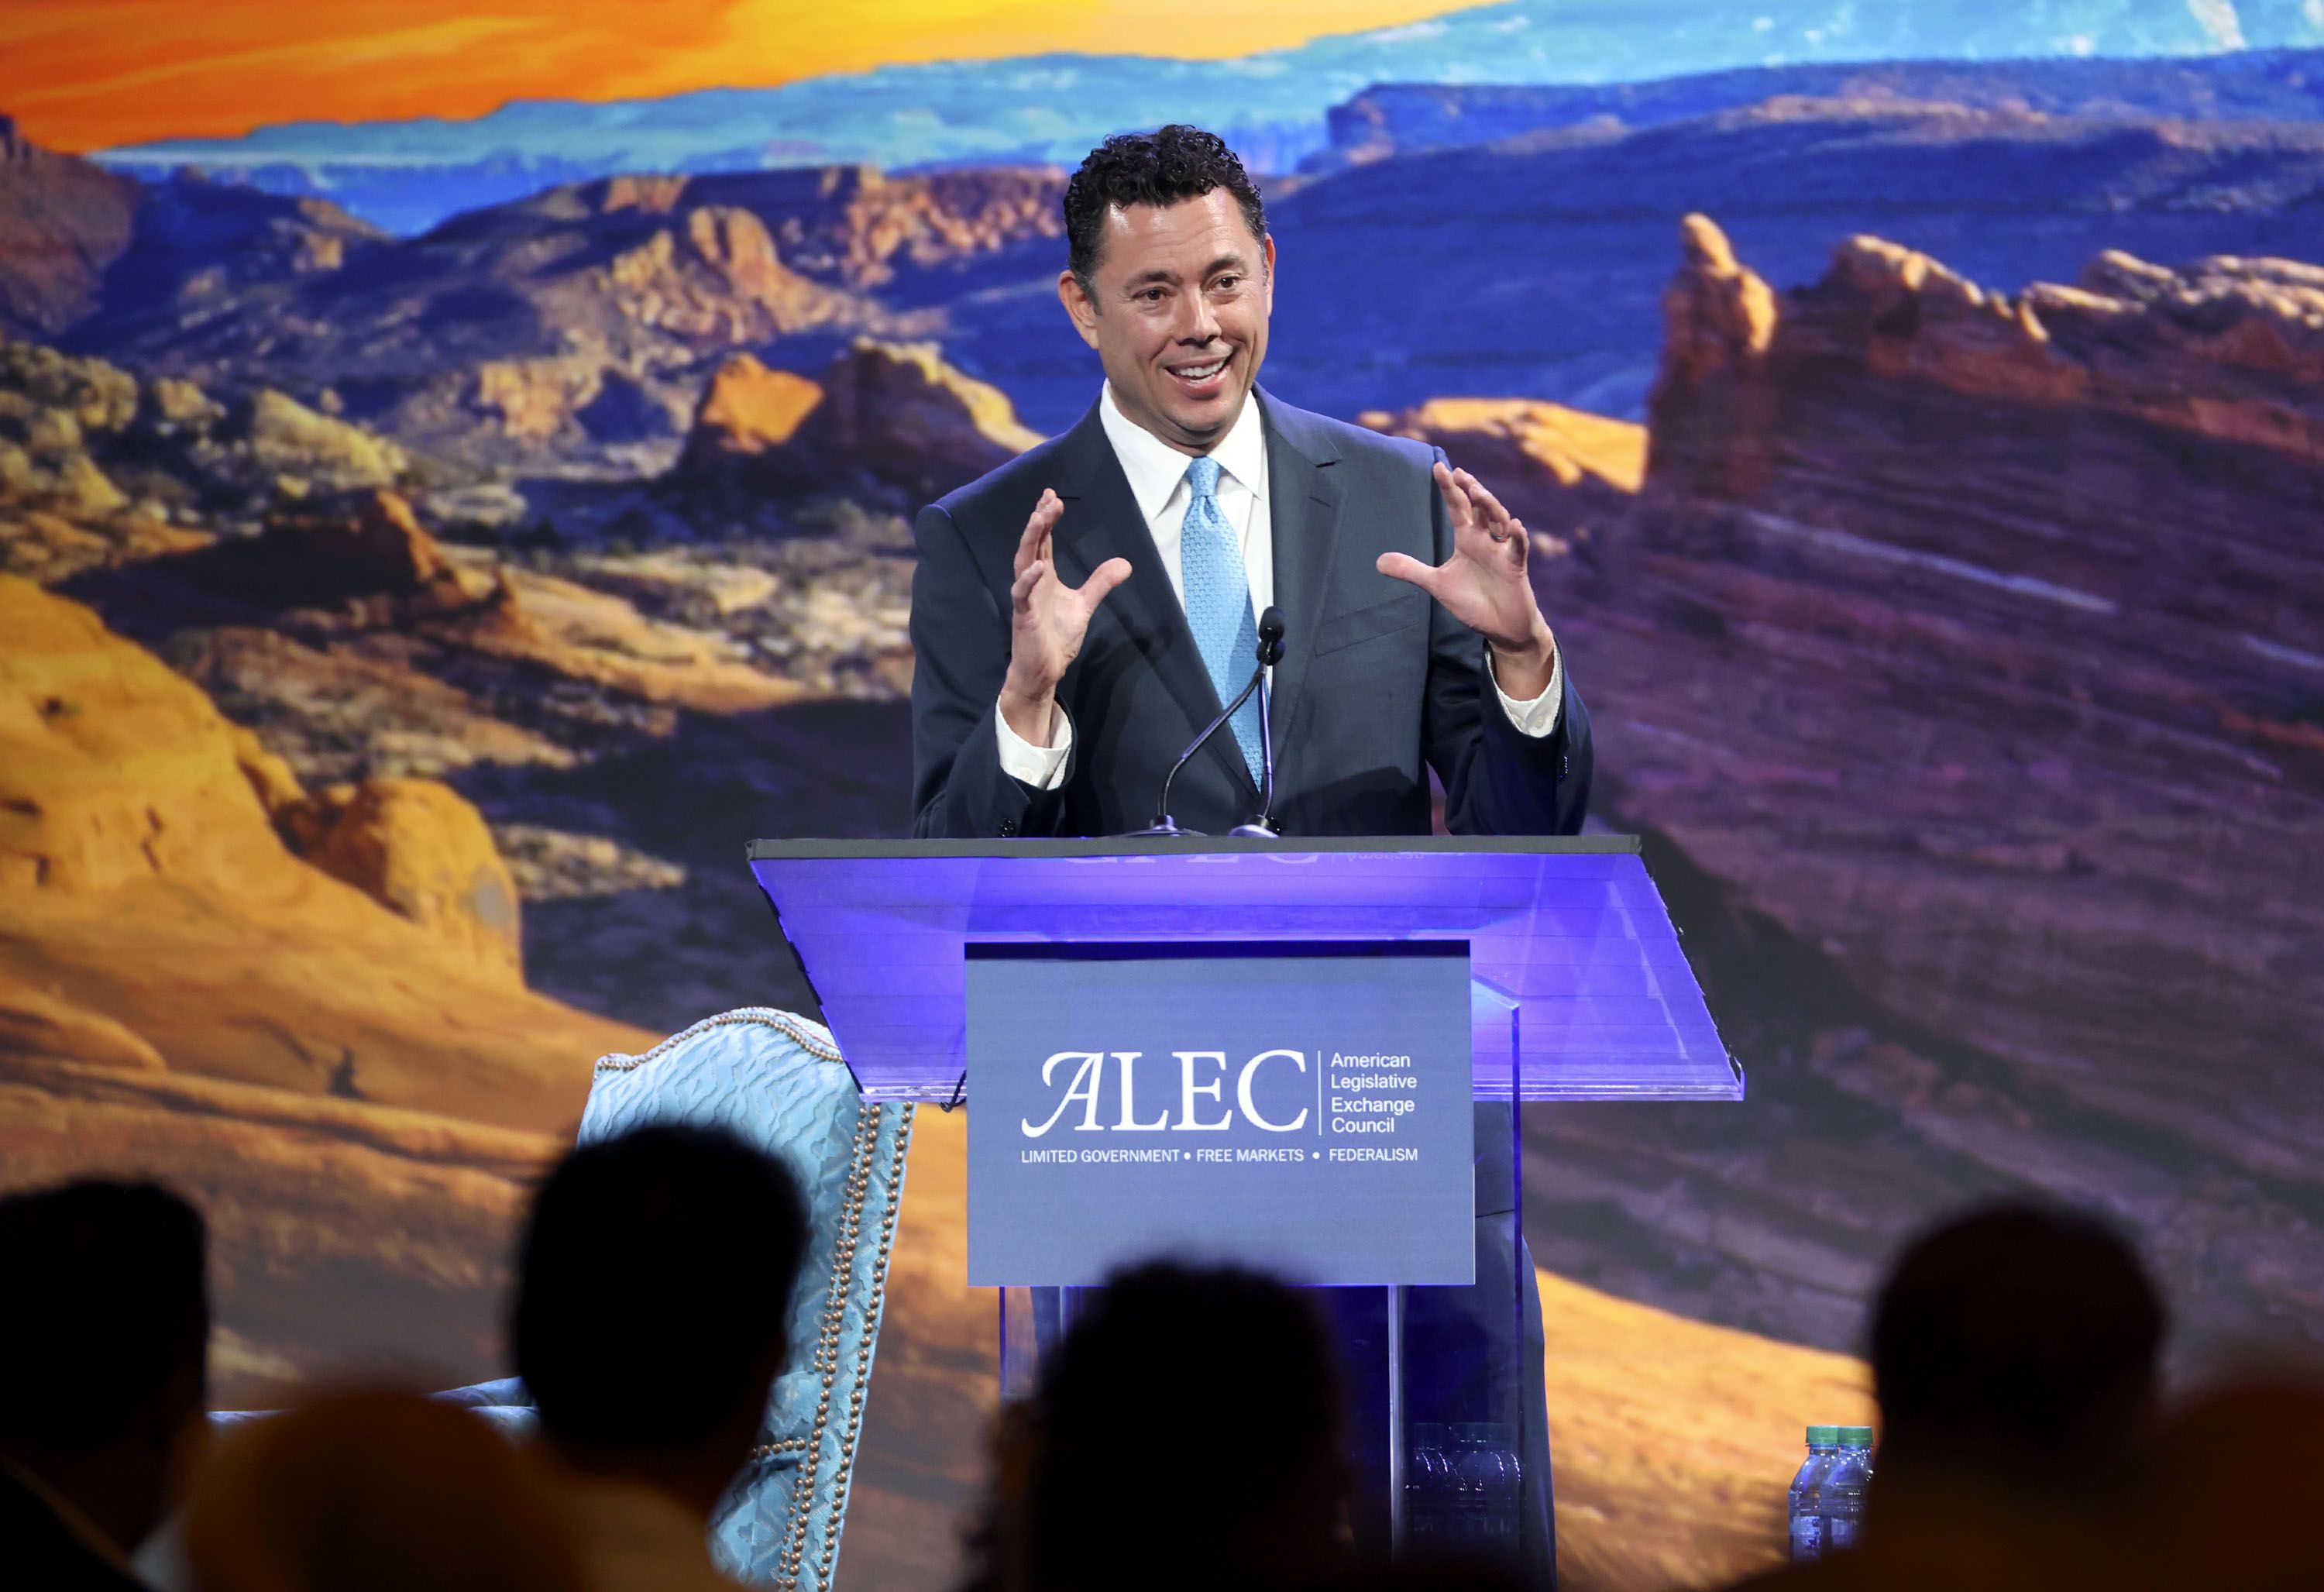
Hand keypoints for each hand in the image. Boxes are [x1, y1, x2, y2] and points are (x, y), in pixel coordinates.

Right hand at [999, 488, 1131, 744]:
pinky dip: (1028, 580)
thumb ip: (1100, 583)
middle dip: (1039, 520)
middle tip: (1049, 499)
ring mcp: (1025, 598)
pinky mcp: (1023, 616)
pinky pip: (1022, 594)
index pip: (1043, 541)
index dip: (1046, 518)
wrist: (1043, 670)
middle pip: (1032, 544)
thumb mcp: (1084, 605)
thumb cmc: (1056, 637)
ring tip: (1039, 517)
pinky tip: (1038, 567)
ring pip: (1023, 562)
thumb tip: (1125, 563)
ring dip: (1030, 539)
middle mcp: (1032, 582)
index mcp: (1044, 577)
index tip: (1052, 496)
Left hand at [1378, 461, 1556, 697]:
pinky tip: (1514, 526)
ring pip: (1500, 521)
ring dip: (1491, 506)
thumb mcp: (1437, 584)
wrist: (1500, 627)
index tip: (1438, 467)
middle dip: (1471, 490)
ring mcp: (1502, 551)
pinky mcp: (1516, 567)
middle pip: (1480, 507)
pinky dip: (1517, 538)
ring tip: (1478, 493)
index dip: (1449, 488)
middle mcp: (1485, 539)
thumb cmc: (1473, 601)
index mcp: (1467, 539)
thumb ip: (1411, 570)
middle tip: (1460, 474)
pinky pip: (1518, 549)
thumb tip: (1378, 561)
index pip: (1457, 507)